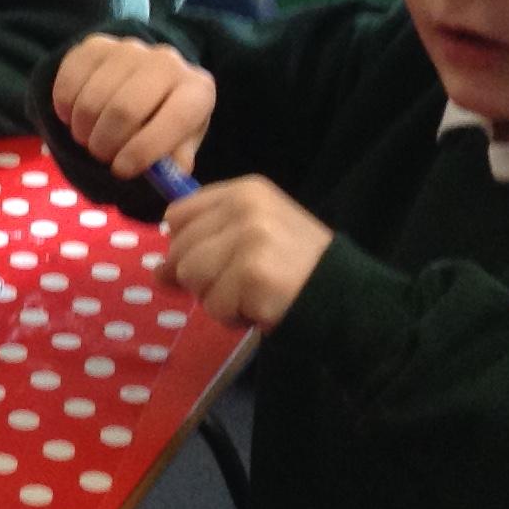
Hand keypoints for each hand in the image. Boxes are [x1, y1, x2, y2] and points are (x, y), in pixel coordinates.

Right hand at [52, 34, 214, 177]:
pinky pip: (69, 81)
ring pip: (92, 98)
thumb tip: (166, 173)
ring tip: (88, 138)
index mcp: (197, 90)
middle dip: (106, 143)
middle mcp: (167, 61)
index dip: (144, 150)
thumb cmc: (164, 121)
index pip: (176, 119)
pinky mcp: (95, 45)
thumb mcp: (179, 144)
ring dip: (82, 129)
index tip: (121, 171)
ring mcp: (129, 49)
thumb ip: (174, 159)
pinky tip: (73, 116)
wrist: (144, 82)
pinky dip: (64, 108)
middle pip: (125, 109)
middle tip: (101, 155)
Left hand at [160, 177, 330, 328]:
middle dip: (203, 278)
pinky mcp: (253, 274)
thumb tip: (158, 270)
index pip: (178, 215)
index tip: (215, 260)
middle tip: (243, 283)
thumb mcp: (253, 237)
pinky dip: (235, 317)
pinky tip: (263, 307)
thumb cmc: (296, 268)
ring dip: (218, 299)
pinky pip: (215, 306)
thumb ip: (205, 243)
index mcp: (245, 191)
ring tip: (253, 294)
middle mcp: (246, 208)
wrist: (351, 297)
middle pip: (180, 251)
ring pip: (191, 278)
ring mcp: (250, 239)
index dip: (186, 246)